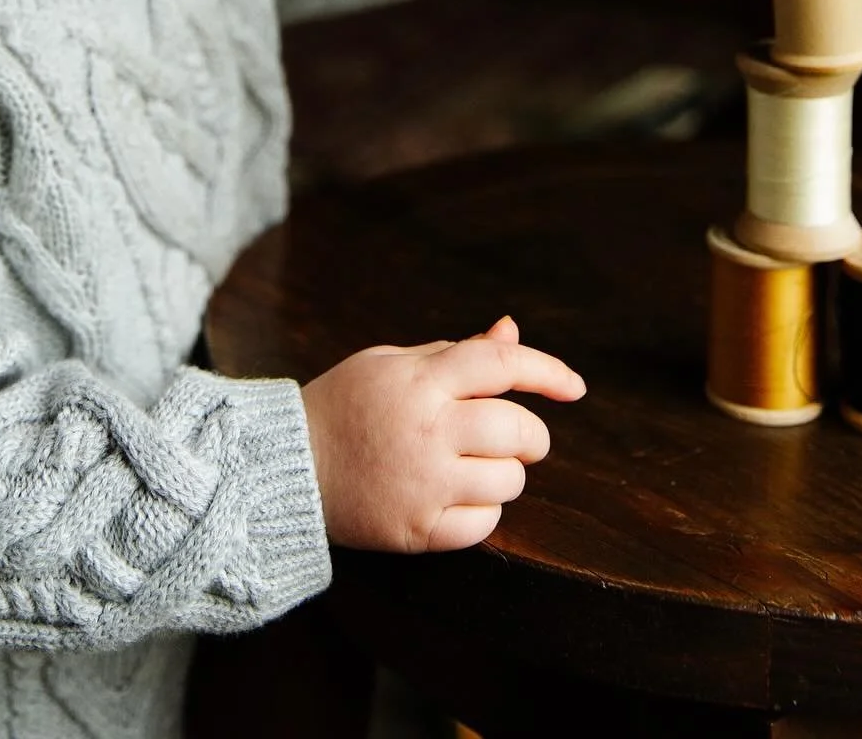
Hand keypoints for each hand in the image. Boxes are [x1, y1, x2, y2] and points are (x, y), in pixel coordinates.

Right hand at [300, 313, 584, 552]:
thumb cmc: (345, 404)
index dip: (547, 371)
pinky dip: (483, 512)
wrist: (287, 466)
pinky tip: (456, 496)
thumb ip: (455, 352)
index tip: (575, 387)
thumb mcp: (392, 362)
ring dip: (505, 473)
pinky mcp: (417, 529)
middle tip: (514, 437)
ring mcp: (424, 483)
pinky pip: (485, 525)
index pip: (501, 364)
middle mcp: (428, 431)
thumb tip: (511, 331)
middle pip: (519, 431)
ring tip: (473, 467)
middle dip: (530, 435)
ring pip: (510, 481)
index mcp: (421, 381)